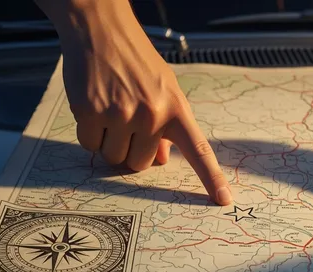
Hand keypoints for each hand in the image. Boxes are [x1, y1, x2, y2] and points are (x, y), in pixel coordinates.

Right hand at [52, 1, 231, 204]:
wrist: (101, 30)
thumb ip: (168, 125)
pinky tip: (93, 106)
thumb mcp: (163, 89)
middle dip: (132, 150)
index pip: (199, 151)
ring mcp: (120, 114)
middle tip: (127, 122)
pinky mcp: (90, 111)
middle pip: (140, 165)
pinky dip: (89, 133)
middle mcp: (152, 114)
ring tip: (110, 111)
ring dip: (110, 142)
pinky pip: (89, 145)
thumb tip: (162, 161)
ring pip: (114, 158)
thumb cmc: (136, 62)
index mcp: (176, 110)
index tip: (222, 200)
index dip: (211, 178)